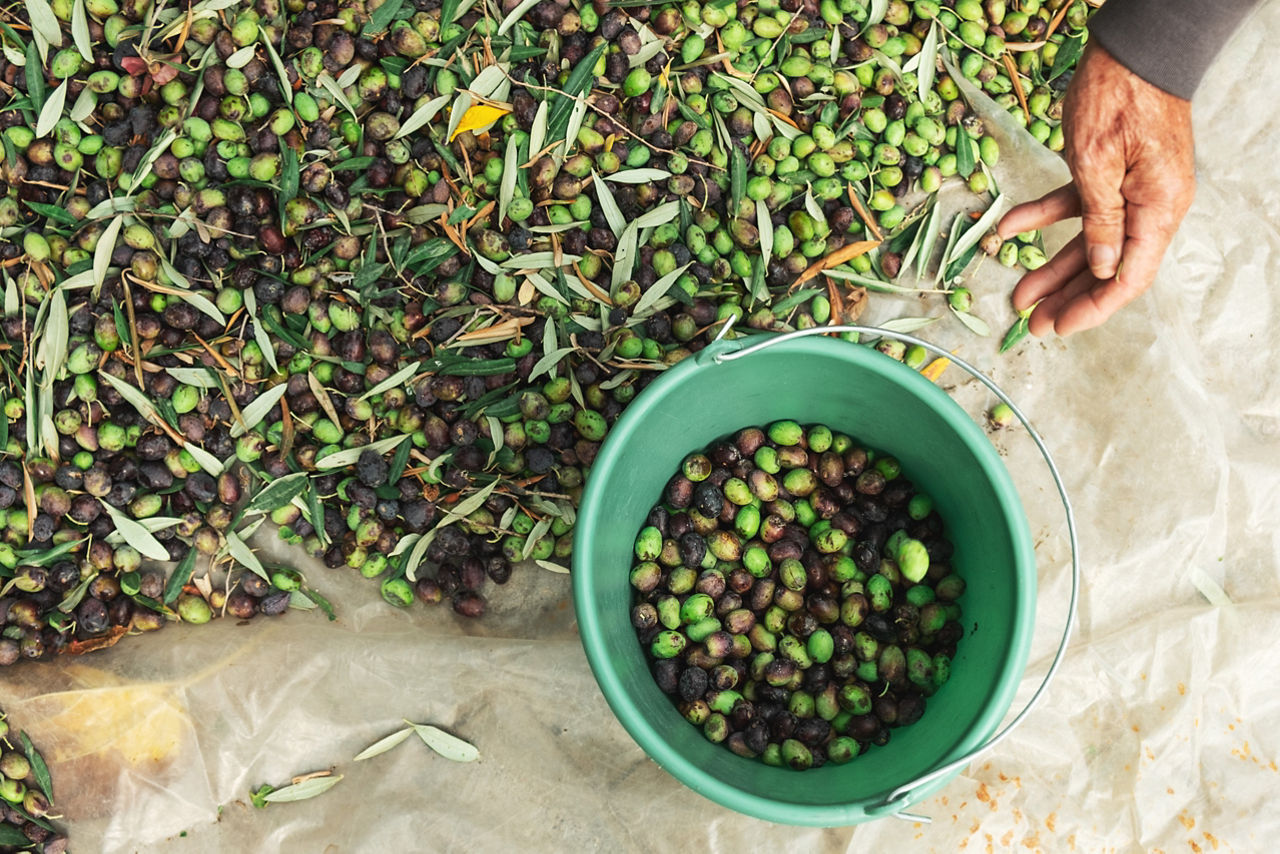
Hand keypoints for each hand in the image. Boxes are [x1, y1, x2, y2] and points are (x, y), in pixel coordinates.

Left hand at [997, 43, 1195, 336]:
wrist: (1133, 47)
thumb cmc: (1119, 97)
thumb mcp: (1096, 164)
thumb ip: (1101, 220)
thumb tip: (1102, 269)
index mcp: (1158, 209)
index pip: (1127, 277)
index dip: (1093, 308)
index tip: (1060, 327)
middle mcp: (1150, 205)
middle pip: (1106, 267)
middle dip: (1068, 298)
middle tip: (1033, 325)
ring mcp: (1130, 190)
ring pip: (1088, 242)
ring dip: (1052, 268)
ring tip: (1019, 296)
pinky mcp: (1109, 173)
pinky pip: (1075, 206)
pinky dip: (1042, 217)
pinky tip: (1007, 228)